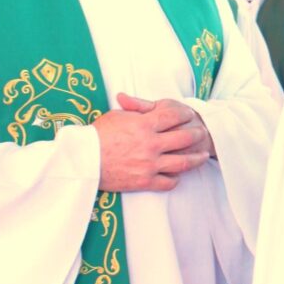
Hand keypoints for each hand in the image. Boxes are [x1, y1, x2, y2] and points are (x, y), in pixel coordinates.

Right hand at [92, 93, 212, 191]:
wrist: (80, 162)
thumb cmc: (95, 136)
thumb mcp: (115, 116)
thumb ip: (135, 108)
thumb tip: (144, 101)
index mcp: (144, 125)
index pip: (174, 115)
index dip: (185, 113)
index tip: (189, 114)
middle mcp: (151, 144)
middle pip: (185, 138)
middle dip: (197, 134)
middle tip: (202, 133)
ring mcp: (150, 164)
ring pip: (183, 162)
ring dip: (196, 159)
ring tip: (203, 156)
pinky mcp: (145, 182)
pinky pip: (168, 182)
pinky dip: (176, 178)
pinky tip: (178, 175)